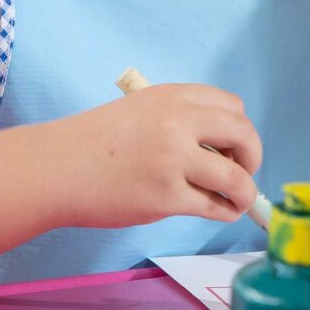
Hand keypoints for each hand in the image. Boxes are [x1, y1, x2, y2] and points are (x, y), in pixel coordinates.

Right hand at [49, 83, 260, 228]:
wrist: (55, 168)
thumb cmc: (95, 143)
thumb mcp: (141, 110)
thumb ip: (181, 119)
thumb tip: (224, 148)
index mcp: (173, 97)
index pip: (232, 107)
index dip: (240, 129)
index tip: (235, 145)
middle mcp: (178, 123)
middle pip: (243, 135)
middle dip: (253, 155)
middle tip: (247, 171)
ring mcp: (173, 161)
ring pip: (235, 177)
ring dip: (245, 191)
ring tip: (240, 199)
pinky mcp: (165, 197)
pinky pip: (212, 205)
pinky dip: (225, 210)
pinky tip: (222, 211)